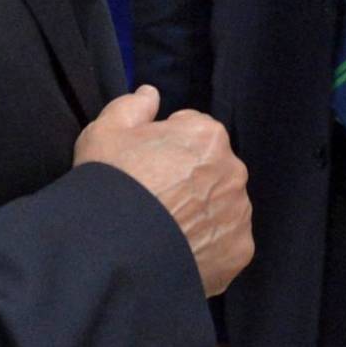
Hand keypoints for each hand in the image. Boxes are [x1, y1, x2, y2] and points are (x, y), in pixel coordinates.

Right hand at [75, 85, 253, 296]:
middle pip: (212, 170)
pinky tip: (178, 251)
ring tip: (165, 230)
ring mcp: (239, 213)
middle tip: (156, 201)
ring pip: (221, 207)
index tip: (147, 167)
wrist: (113, 252)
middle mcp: (234, 170)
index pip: (193, 133)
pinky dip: (207, 247)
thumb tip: (151, 94)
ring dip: (202, 213)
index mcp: (208, 135)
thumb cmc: (110, 183)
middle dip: (190, 181)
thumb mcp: (107, 131)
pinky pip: (225, 243)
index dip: (167, 148)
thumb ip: (133, 106)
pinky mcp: (239, 251)